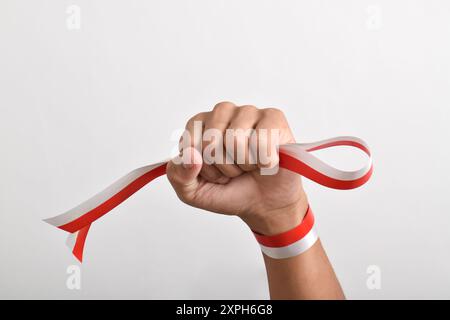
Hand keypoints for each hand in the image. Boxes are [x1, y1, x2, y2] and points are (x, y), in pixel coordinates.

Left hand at [166, 102, 307, 234]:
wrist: (264, 205)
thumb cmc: (230, 192)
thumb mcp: (193, 192)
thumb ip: (179, 176)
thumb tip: (191, 155)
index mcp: (200, 125)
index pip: (189, 141)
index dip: (202, 166)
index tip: (212, 172)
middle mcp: (222, 113)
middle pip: (211, 139)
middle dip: (222, 166)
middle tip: (233, 171)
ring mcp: (248, 112)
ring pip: (235, 138)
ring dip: (243, 164)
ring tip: (249, 166)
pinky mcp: (273, 118)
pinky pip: (261, 138)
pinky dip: (264, 160)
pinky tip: (267, 162)